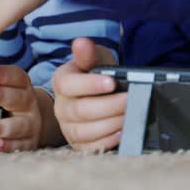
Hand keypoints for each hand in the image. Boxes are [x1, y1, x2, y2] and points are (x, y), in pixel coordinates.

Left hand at [0, 66, 56, 151]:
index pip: (17, 77)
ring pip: (17, 126)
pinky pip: (18, 146)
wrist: (34, 121)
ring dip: (0, 127)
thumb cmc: (12, 99)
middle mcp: (28, 104)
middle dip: (1, 96)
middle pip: (17, 99)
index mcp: (22, 86)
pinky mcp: (29, 143)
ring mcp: (30, 124)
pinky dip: (7, 146)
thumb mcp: (7, 86)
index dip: (5, 75)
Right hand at [52, 37, 124, 152]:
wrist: (100, 95)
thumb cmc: (98, 75)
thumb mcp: (96, 59)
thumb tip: (81, 43)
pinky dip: (108, 140)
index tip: (112, 82)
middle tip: (129, 100)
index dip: (90, 84)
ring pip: (85, 131)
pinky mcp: (78, 144)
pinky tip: (122, 130)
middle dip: (109, 106)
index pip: (68, 85)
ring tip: (129, 115)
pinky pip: (91, 147)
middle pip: (80, 110)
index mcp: (61, 81)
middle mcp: (60, 106)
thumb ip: (89, 53)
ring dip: (111, 123)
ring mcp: (67, 127)